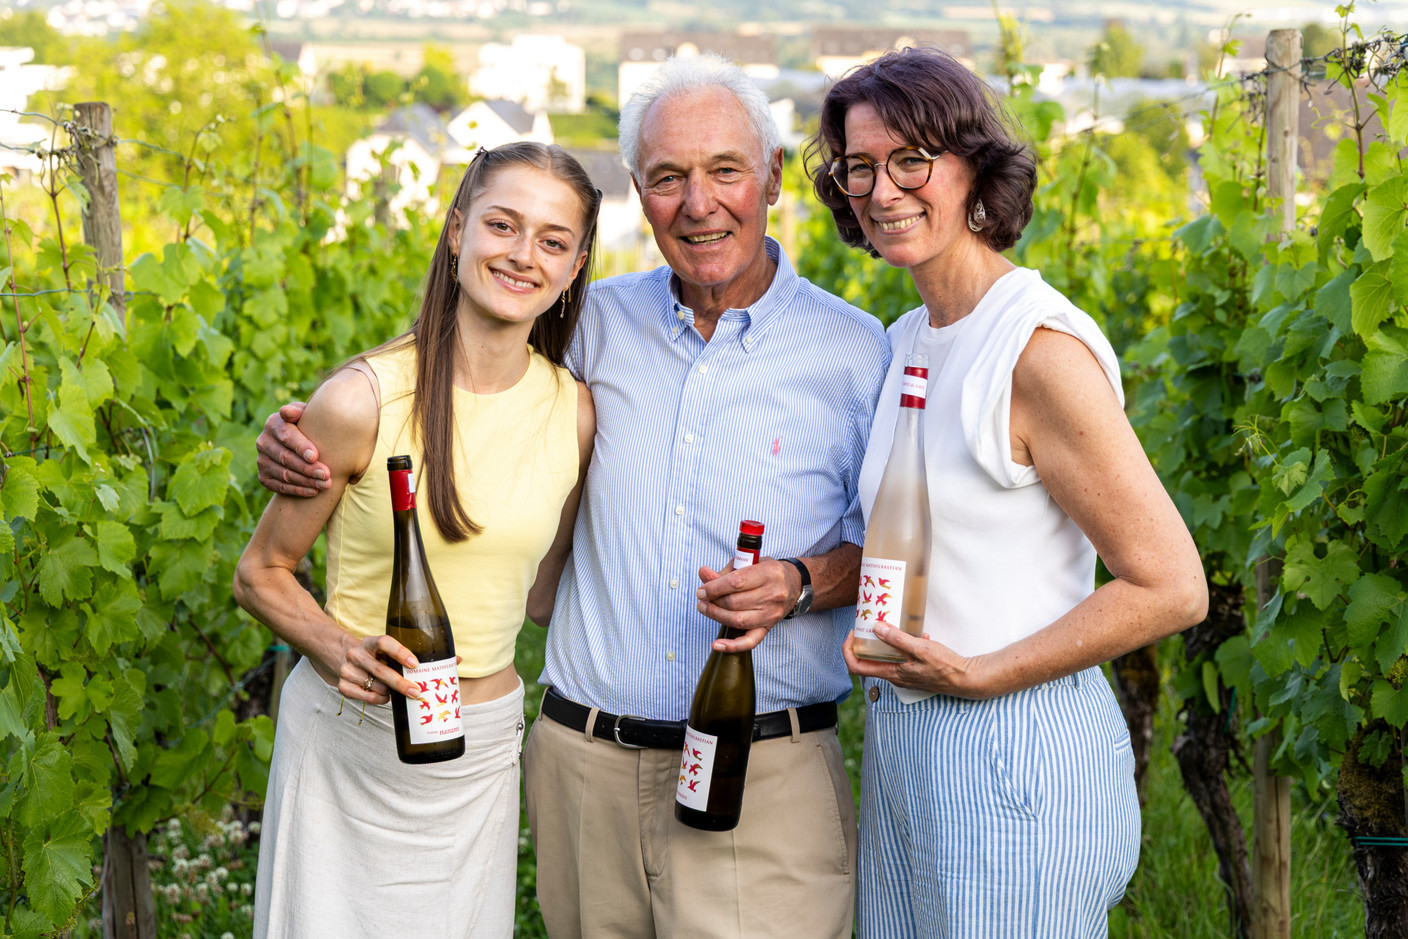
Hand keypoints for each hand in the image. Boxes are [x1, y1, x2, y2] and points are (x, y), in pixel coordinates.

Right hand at [256, 402, 329, 496]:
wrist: (299, 442)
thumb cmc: (308, 425)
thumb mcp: (306, 414)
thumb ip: (299, 410)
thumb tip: (288, 412)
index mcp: (273, 423)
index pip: (286, 435)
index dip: (300, 446)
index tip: (315, 456)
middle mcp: (264, 441)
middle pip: (285, 457)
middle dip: (307, 468)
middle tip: (326, 474)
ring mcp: (262, 460)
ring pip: (284, 474)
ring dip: (305, 481)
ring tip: (325, 484)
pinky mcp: (263, 476)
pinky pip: (279, 486)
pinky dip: (297, 490)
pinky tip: (313, 491)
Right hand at [312, 633, 429, 703]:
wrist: (339, 656)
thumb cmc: (370, 655)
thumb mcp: (379, 649)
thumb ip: (393, 657)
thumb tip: (418, 673)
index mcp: (368, 643)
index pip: (384, 643)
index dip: (400, 653)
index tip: (414, 664)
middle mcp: (355, 655)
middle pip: (381, 671)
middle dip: (401, 683)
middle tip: (416, 691)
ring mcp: (347, 671)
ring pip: (377, 687)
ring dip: (391, 692)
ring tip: (399, 691)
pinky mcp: (343, 687)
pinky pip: (369, 698)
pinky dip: (382, 699)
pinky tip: (386, 696)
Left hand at [695, 558, 798, 651]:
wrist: (792, 584)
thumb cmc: (766, 571)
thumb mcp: (749, 562)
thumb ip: (725, 571)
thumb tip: (703, 573)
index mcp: (769, 573)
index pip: (736, 582)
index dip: (714, 588)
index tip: (702, 590)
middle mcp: (773, 594)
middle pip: (735, 602)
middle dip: (713, 602)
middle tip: (702, 599)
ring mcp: (772, 613)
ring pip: (738, 620)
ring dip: (716, 616)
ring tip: (705, 609)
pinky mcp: (769, 627)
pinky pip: (750, 641)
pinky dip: (732, 646)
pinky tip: (717, 645)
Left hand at [841, 625, 989, 698]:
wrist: (965, 679)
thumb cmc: (945, 667)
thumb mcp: (920, 648)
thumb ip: (898, 639)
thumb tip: (876, 628)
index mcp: (891, 672)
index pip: (856, 667)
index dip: (848, 650)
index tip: (853, 633)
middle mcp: (894, 676)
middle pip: (868, 660)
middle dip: (866, 641)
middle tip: (870, 624)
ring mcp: (904, 674)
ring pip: (885, 657)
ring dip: (887, 641)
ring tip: (895, 626)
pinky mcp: (913, 671)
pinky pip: (901, 657)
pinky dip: (904, 644)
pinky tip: (918, 636)